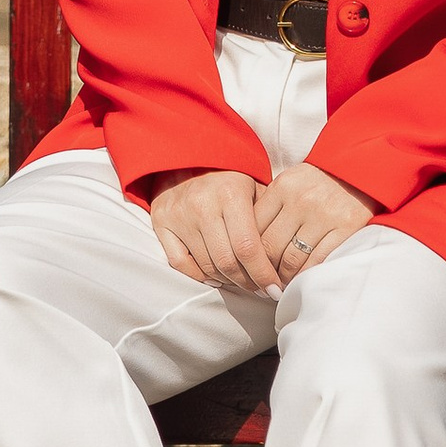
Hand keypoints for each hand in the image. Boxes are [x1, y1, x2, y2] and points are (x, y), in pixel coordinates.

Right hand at [147, 171, 286, 295]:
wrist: (187, 157)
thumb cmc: (228, 177)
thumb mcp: (253, 187)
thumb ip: (268, 218)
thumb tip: (284, 257)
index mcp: (230, 194)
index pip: (248, 248)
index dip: (263, 274)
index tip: (275, 290)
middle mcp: (202, 205)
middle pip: (228, 262)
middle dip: (249, 282)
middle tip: (261, 288)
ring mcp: (179, 215)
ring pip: (207, 266)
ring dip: (229, 281)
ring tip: (243, 282)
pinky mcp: (161, 222)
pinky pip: (180, 263)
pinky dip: (200, 276)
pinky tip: (216, 277)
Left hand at [251, 162, 376, 281]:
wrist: (359, 169)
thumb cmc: (318, 181)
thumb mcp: (289, 183)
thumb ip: (270, 207)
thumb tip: (247, 243)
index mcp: (282, 187)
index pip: (255, 228)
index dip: (249, 252)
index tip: (249, 266)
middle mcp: (301, 200)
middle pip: (270, 247)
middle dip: (264, 270)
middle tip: (263, 282)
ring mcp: (324, 215)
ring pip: (292, 259)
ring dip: (283, 277)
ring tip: (281, 284)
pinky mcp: (346, 228)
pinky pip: (318, 260)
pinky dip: (306, 275)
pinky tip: (301, 279)